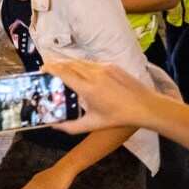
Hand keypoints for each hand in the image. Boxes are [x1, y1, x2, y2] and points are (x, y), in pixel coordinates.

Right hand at [42, 60, 159, 134]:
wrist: (145, 106)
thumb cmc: (119, 117)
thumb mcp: (93, 124)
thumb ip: (71, 126)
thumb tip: (54, 126)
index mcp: (88, 89)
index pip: (64, 73)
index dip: (51, 68)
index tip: (42, 68)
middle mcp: (94, 75)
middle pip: (69, 64)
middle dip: (56, 64)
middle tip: (47, 67)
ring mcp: (104, 68)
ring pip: (80, 62)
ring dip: (68, 63)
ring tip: (60, 67)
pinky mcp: (112, 66)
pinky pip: (91, 63)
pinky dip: (82, 65)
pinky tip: (80, 71)